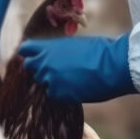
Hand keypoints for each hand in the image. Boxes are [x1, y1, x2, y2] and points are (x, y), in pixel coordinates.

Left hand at [18, 34, 136, 102]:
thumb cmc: (100, 50)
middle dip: (40, 68)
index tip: (35, 55)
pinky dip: (62, 92)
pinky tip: (76, 87)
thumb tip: (53, 56)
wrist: (114, 65)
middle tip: (55, 69)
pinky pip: (54, 94)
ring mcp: (51, 80)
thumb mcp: (75, 44)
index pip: (25, 49)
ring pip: (43, 82)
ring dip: (52, 80)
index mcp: (48, 47)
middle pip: (31, 67)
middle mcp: (45, 63)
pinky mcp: (60, 94)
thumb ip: (58, 50)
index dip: (30, 53)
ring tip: (71, 77)